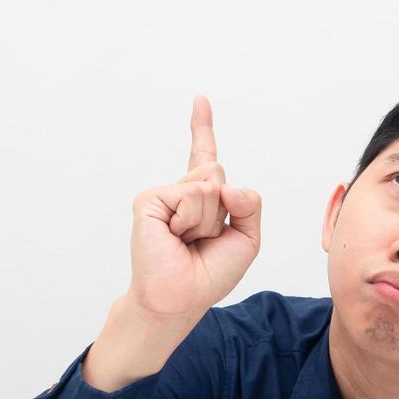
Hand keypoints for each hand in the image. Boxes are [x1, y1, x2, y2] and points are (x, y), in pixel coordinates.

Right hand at [125, 93, 261, 321]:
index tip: (200, 100)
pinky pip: (191, 194)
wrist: (181, 297)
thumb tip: (225, 183)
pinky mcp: (149, 200)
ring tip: (188, 240)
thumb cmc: (209, 273)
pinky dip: (192, 220)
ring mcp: (164, 194)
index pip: (205, 156)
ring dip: (209, 219)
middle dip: (224, 210)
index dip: (202, 128)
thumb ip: (249, 203)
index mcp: (202, 198)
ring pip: (209, 184)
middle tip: (202, 238)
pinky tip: (174, 237)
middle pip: (219, 173)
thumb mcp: (247, 238)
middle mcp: (182, 192)